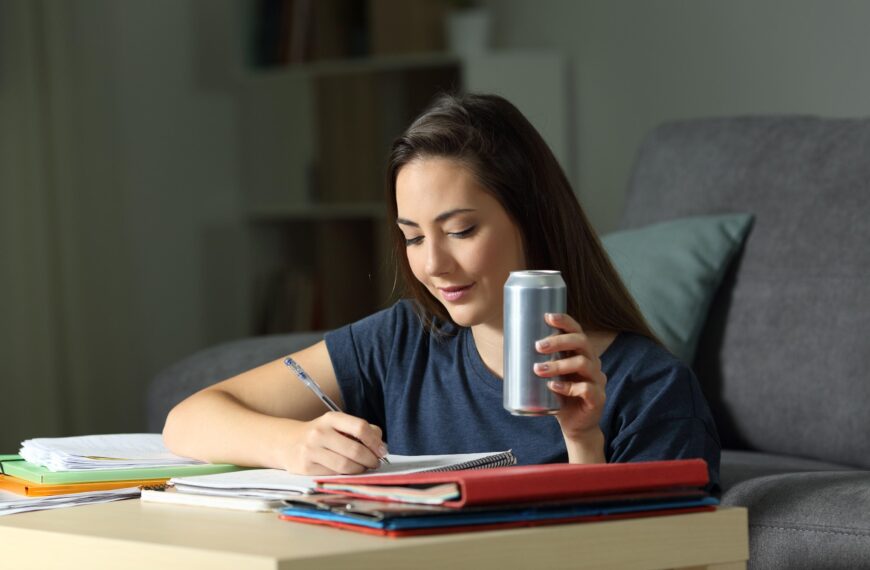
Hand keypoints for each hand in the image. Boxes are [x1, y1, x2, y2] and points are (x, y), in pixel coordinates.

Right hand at [282, 411, 387, 474]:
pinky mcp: (306, 468)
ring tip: (364, 468)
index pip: (360, 427)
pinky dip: (346, 475)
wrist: (287, 442)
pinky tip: (348, 472)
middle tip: (375, 463)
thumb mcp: (337, 425)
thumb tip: (380, 445)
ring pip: (345, 466)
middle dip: (370, 459)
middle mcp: (320, 433)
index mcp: (331, 418)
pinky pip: (333, 475)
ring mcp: (311, 451)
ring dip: (360, 469)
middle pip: (355, 450)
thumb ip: (360, 430)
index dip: (375, 441)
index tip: (382, 450)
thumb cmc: (321, 434)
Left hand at [534, 313, 607, 450]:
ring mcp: (597, 380)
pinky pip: (585, 388)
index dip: (565, 321)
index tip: (547, 317)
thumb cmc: (559, 396)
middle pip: (582, 342)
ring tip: (538, 369)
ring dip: (558, 365)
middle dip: (559, 341)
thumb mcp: (549, 376)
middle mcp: (592, 363)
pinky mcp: (598, 398)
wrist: (575, 426)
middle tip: (538, 346)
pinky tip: (552, 387)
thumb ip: (540, 362)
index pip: (577, 331)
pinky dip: (567, 387)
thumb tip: (510, 346)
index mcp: (581, 354)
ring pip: (583, 364)